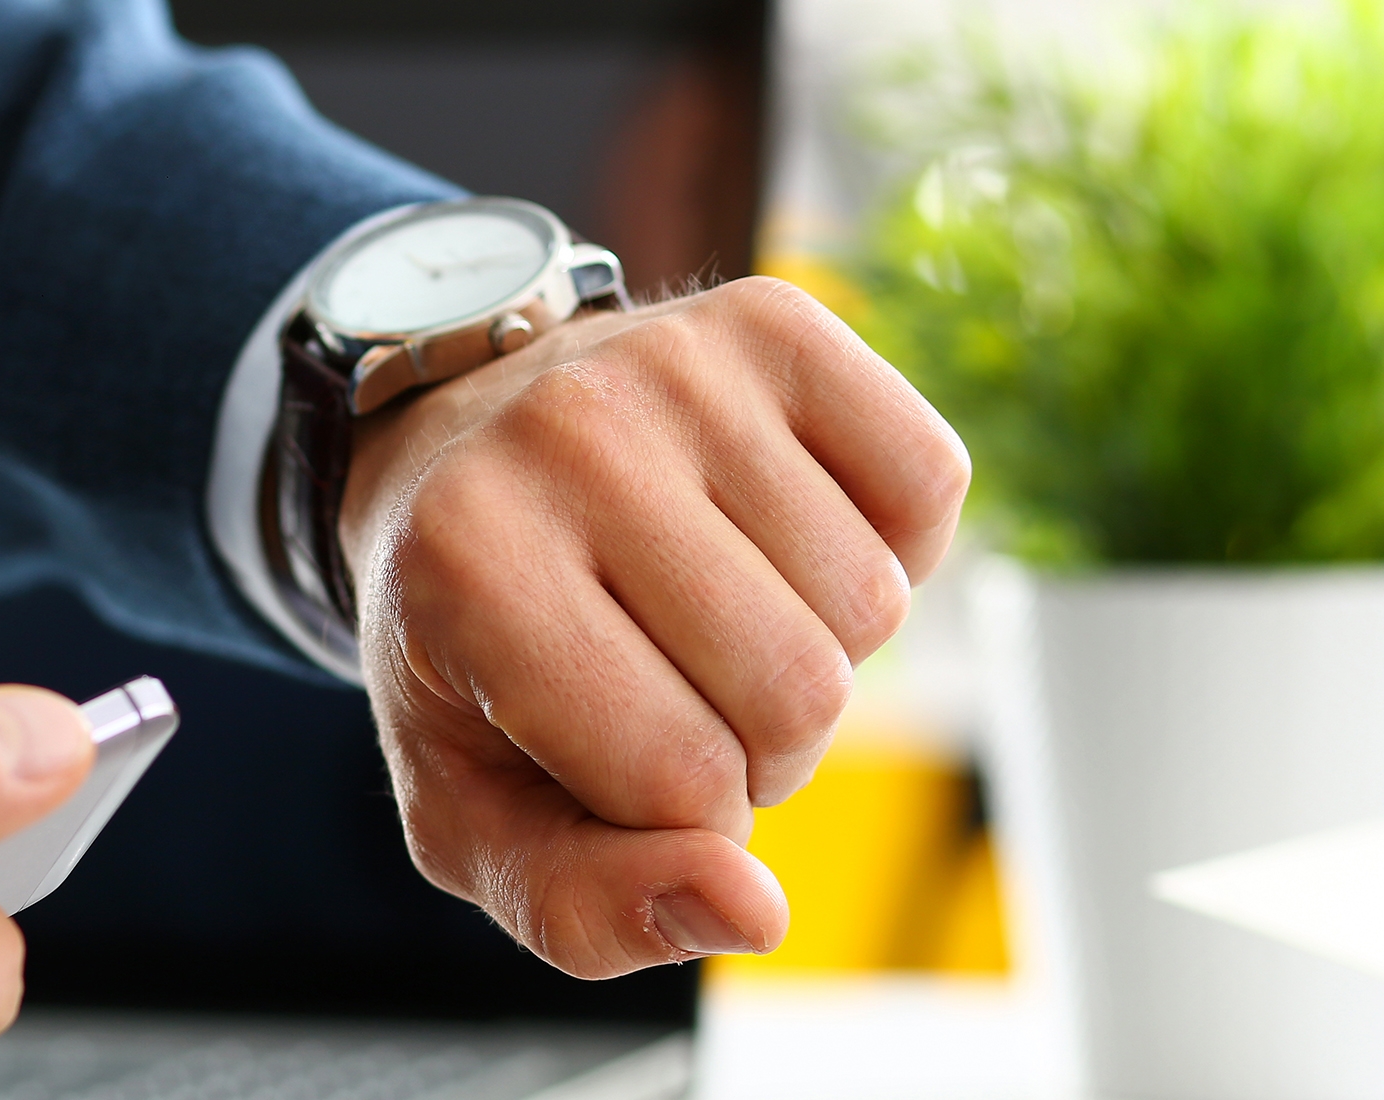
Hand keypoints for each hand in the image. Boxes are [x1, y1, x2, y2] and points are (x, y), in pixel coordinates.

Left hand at [343, 277, 969, 978]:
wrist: (453, 450)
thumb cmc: (474, 658)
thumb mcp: (471, 812)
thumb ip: (584, 908)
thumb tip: (754, 912)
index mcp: (466, 565)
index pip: (683, 778)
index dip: (683, 818)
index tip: (617, 764)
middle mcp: (567, 436)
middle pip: (798, 694)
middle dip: (758, 747)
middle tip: (673, 687)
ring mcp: (674, 361)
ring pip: (872, 607)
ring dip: (820, 653)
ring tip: (715, 611)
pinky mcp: (773, 318)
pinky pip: (930, 484)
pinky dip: (890, 545)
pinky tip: (782, 535)